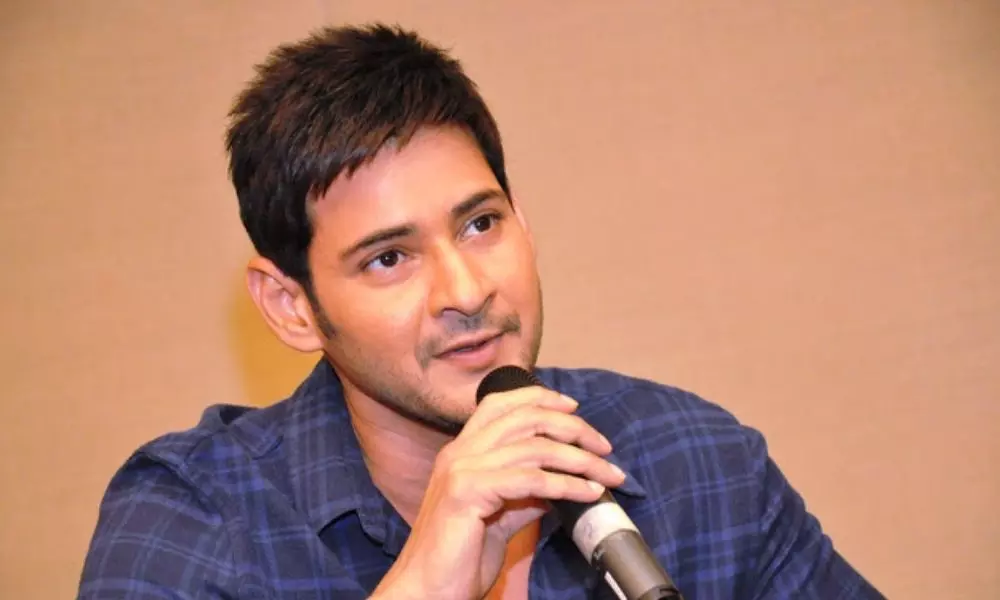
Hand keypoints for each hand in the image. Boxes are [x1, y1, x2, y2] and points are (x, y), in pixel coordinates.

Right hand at [370, 385, 626, 599]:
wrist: (428, 589)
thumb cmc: (459, 558)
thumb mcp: (499, 517)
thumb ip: (524, 494)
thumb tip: (561, 482)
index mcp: (461, 451)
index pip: (500, 403)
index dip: (540, 398)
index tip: (574, 409)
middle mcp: (459, 452)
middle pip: (525, 417)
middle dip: (573, 427)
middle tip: (604, 447)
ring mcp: (461, 469)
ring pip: (534, 447)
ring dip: (580, 459)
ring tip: (608, 475)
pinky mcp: (467, 492)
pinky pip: (531, 480)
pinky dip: (567, 485)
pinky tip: (588, 494)